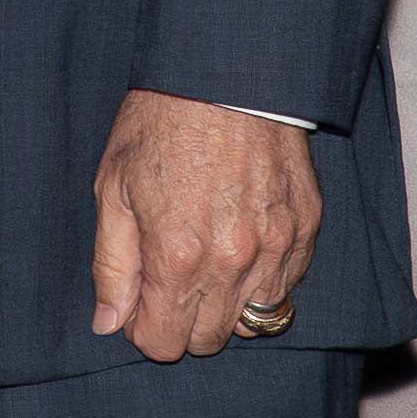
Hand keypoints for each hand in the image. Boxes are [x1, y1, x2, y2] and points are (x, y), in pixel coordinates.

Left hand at [88, 90, 321, 363]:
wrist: (224, 73)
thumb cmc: (158, 124)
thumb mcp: (113, 188)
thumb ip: (112, 265)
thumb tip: (109, 324)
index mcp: (178, 256)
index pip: (166, 344)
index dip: (145, 331)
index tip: (138, 306)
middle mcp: (234, 263)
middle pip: (210, 340)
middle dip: (182, 321)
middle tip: (168, 281)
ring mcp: (278, 248)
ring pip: (254, 321)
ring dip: (225, 305)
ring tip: (205, 262)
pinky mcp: (307, 230)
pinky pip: (287, 286)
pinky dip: (263, 281)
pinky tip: (240, 246)